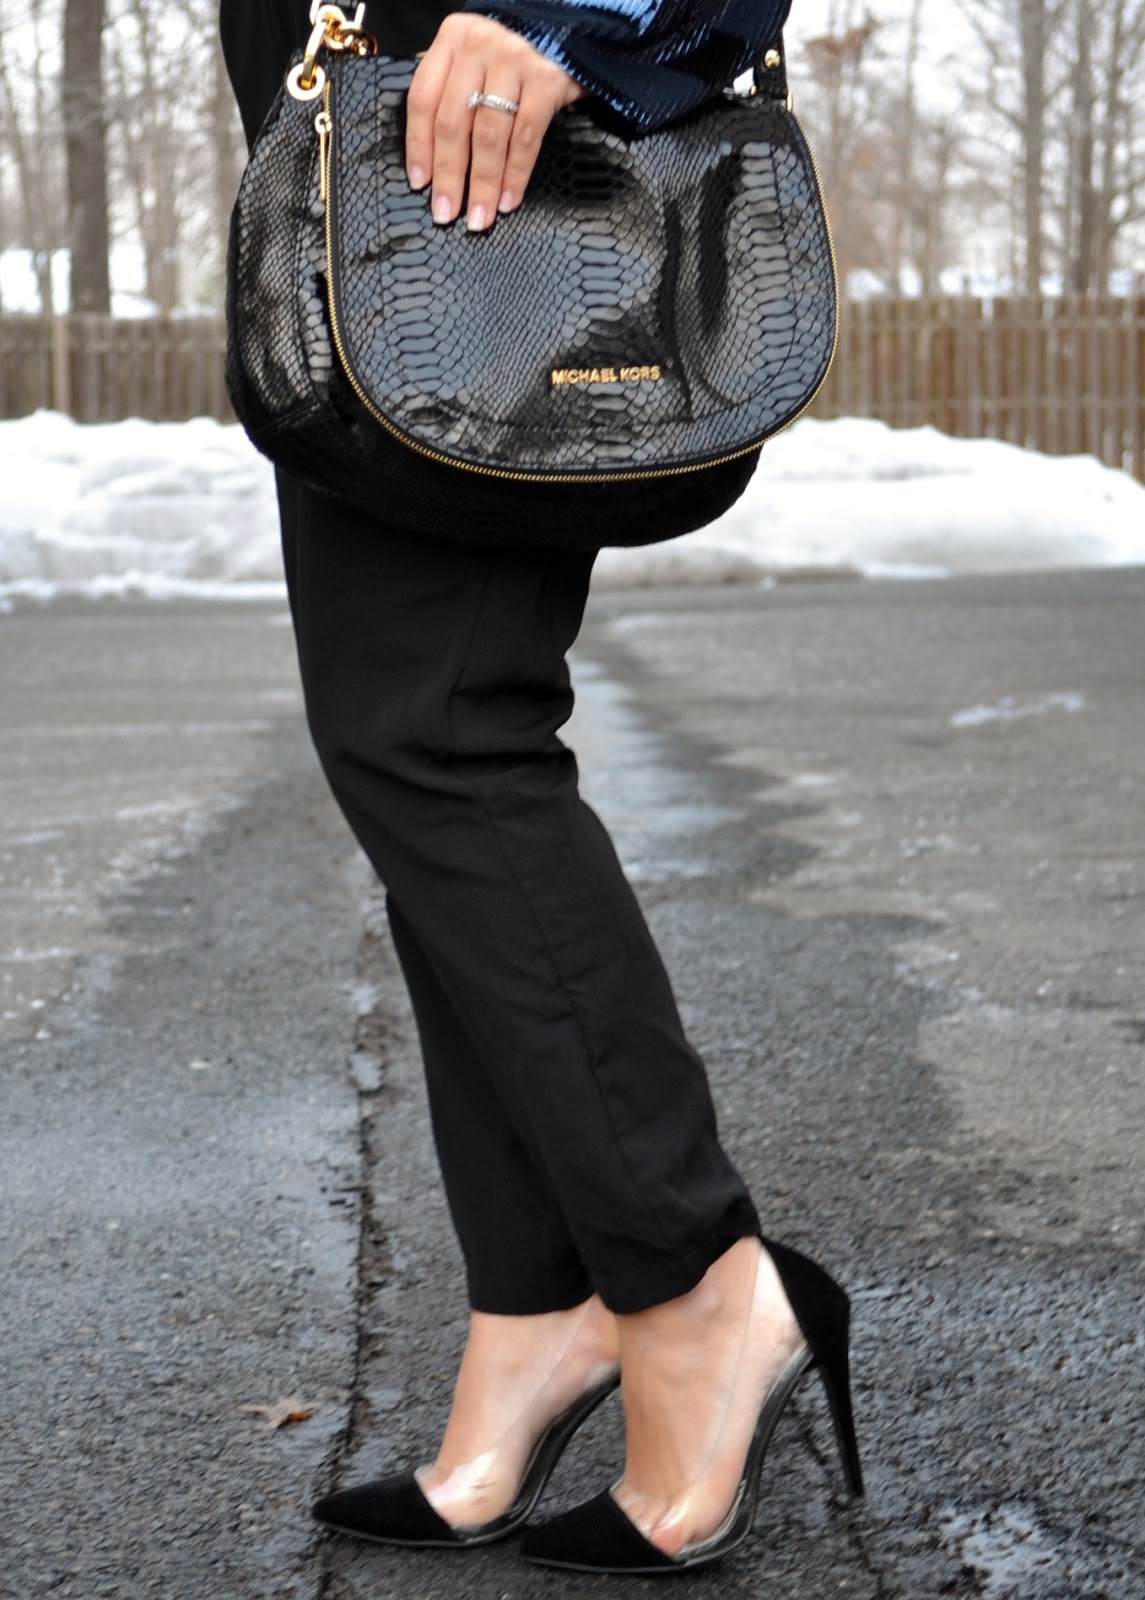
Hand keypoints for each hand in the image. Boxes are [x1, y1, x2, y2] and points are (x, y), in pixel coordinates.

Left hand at [405, 13, 585, 232]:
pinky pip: (526, 138)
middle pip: (453, 122)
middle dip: (449, 175)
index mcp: (452, 38)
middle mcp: (479, 45)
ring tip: (478, 218)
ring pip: (488, 135)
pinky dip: (515, 175)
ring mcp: (514, 61)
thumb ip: (448, 85)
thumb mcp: (472, 55)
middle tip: (446, 213)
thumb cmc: (512, 53)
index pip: (424, 99)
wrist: (568, 29)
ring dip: (482, 184)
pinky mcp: (546, 81)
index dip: (418, 146)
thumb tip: (425, 148)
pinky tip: (507, 201)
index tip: (420, 184)